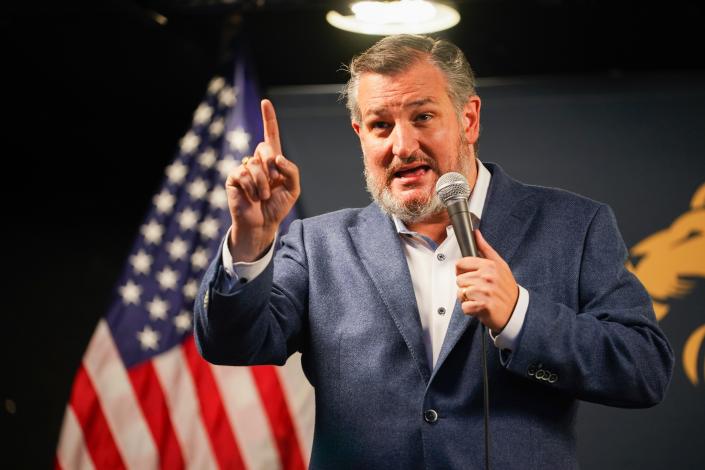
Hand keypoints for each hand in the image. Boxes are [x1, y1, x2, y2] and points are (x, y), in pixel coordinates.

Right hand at [225, 99, 299, 260]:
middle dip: (272, 166)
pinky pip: (243, 173)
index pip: (271, 135)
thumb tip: (276, 156)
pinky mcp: (233, 177)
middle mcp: (257, 161)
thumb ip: (291, 170)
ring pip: (255, 164)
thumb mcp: (293, 188)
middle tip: (273, 183)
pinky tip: (252, 197)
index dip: (269, 119)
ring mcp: (244, 168)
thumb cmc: (278, 206)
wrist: (263, 224)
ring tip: (263, 196)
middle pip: (265, 148)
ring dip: (263, 184)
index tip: (266, 102)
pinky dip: (252, 188)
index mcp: (273, 161)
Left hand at [455, 230, 518, 332]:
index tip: (470, 276)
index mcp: (489, 265)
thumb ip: (485, 249)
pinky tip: (480, 307)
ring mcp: (484, 292)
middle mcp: (487, 277)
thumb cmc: (507, 288)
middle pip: (459, 280)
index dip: (463, 271)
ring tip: (480, 298)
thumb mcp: (500, 265)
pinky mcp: (482, 306)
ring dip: (467, 298)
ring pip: (460, 293)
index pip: (461, 263)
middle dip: (466, 286)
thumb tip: (476, 234)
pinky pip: (464, 307)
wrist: (516, 311)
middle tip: (478, 290)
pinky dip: (470, 310)